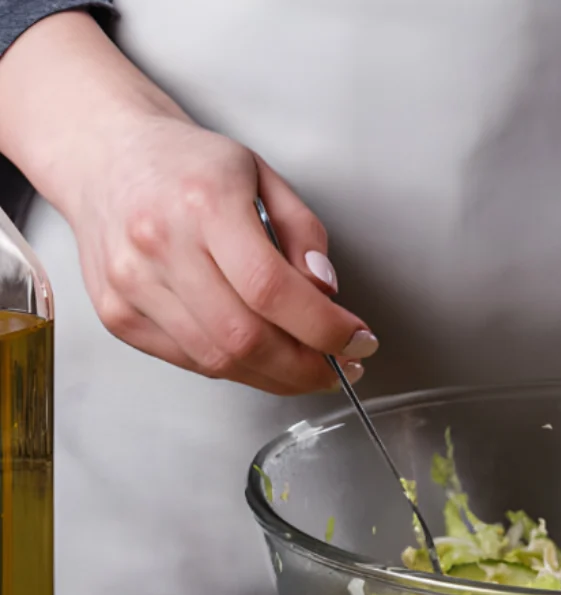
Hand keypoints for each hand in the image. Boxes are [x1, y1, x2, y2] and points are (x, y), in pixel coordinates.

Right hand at [62, 111, 376, 394]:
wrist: (106, 155)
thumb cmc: (186, 163)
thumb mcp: (262, 175)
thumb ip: (303, 234)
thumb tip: (326, 293)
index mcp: (204, 203)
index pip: (272, 289)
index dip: (325, 328)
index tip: (358, 341)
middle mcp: (160, 245)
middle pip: (245, 336)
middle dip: (307, 367)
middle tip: (342, 366)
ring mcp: (132, 284)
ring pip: (217, 360)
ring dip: (276, 377)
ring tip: (309, 367)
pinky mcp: (117, 313)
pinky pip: (189, 360)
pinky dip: (235, 368)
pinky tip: (261, 356)